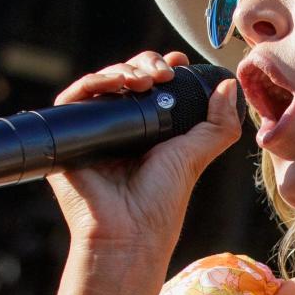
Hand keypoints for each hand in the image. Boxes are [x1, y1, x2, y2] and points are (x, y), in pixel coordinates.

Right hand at [46, 48, 242, 253]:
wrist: (129, 231)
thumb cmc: (161, 201)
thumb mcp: (195, 155)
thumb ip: (218, 124)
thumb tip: (228, 86)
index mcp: (145, 130)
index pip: (150, 86)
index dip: (162, 68)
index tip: (179, 64)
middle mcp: (117, 127)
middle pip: (125, 78)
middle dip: (146, 64)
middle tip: (165, 73)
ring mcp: (92, 130)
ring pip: (102, 82)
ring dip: (123, 69)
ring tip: (147, 78)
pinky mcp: (67, 134)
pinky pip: (74, 97)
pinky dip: (95, 81)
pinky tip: (118, 82)